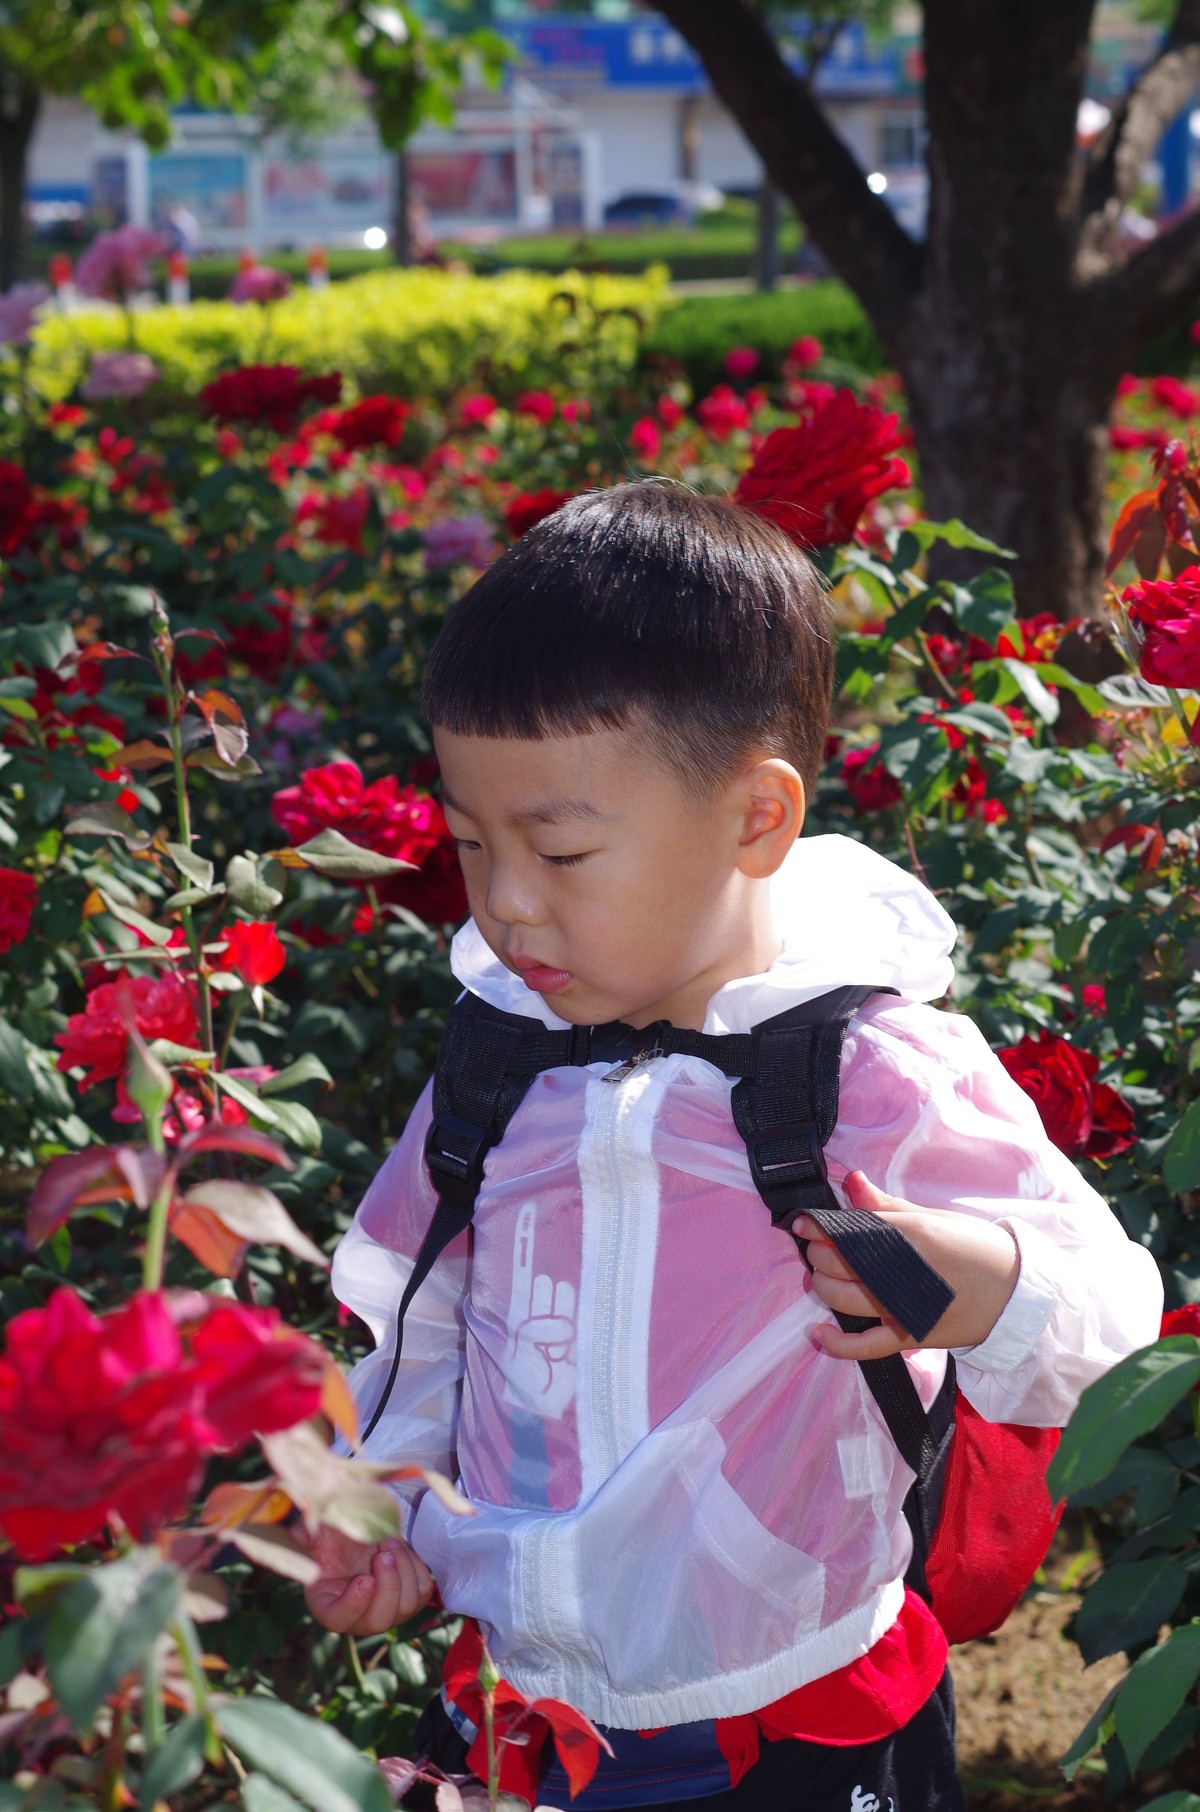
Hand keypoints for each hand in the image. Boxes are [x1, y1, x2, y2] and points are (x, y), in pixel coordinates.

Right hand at [298, 1524, 434, 1634]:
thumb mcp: (313, 1532)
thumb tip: (292, 1538)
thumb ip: (301, 1537)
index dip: (353, 1605)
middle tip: (383, 1553)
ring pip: (405, 1608)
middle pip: (378, 1622)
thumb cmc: (333, 1533)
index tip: (364, 1579)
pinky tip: (402, 1549)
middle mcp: (358, 1615)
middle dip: (387, 1586)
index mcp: (327, 1604)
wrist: (360, 1529)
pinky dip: (417, 1569)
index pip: (338, 1621)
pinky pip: (423, 1592)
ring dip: (403, 1572)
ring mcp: (387, 1608)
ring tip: (390, 1542)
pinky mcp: (409, 1596)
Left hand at [795, 1169, 1020, 1360]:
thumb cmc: (974, 1249)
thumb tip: (851, 1180)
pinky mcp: (912, 1337)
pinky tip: (819, 1334)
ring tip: (818, 1279)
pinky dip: (838, 1344)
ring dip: (822, 1287)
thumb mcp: (932, 1218)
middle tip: (816, 1250)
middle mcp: (904, 1271)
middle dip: (818, 1255)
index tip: (803, 1224)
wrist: (1015, 1291)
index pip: (850, 1230)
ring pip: (844, 1299)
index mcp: (911, 1234)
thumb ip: (886, 1205)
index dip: (819, 1227)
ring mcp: (906, 1307)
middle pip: (840, 1263)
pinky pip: (866, 1347)